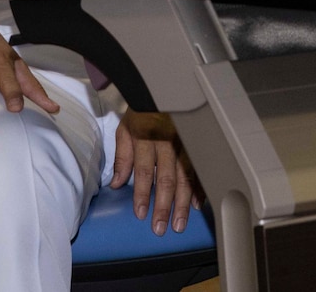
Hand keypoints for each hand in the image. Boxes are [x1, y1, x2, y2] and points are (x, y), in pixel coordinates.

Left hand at [113, 109, 199, 234]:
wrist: (165, 88)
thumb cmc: (144, 111)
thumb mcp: (126, 128)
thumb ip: (122, 156)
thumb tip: (116, 183)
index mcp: (146, 138)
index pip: (143, 171)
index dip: (142, 193)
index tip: (141, 213)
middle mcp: (166, 142)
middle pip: (166, 178)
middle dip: (164, 205)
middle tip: (162, 227)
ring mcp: (184, 143)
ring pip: (185, 176)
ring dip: (182, 202)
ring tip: (179, 222)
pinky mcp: (196, 143)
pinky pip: (199, 167)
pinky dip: (199, 187)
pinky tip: (197, 203)